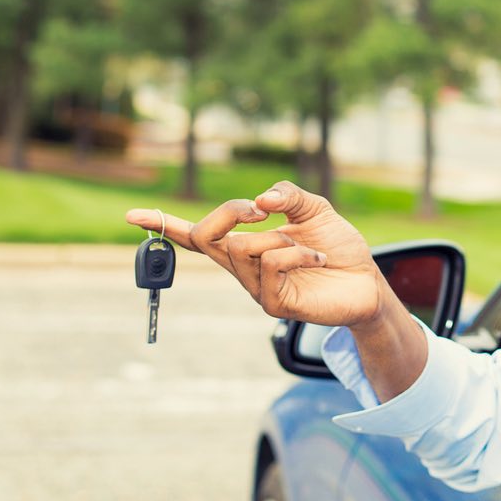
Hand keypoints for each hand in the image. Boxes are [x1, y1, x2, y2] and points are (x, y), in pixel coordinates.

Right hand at [126, 181, 383, 326]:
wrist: (368, 281)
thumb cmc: (337, 247)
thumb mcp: (314, 209)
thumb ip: (286, 195)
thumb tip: (259, 200)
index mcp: (245, 244)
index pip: (197, 235)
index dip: (165, 225)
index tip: (132, 214)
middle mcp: (244, 268)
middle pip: (207, 236)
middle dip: (230, 212)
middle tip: (262, 209)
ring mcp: (257, 288)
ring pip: (243, 248)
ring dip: (278, 236)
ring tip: (306, 246)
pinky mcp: (276, 304)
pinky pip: (272, 265)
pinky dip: (298, 253)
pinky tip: (320, 260)